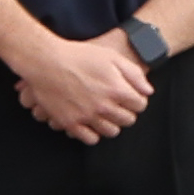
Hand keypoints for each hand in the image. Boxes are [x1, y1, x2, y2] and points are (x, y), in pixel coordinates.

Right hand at [14, 27, 156, 143]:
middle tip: (117, 105)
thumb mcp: (111, 57)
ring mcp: (87, 116)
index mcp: (117, 89)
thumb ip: (134, 74)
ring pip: (111, 132)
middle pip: (127, 120)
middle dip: (126, 112)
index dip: (137, 100)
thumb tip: (148, 91)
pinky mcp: (71, 123)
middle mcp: (104, 106)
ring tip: (104, 115)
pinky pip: (90, 139)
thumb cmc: (79, 55)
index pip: (140, 105)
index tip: (130, 97)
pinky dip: (93, 134)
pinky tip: (90, 123)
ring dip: (112, 124)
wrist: (46, 61)